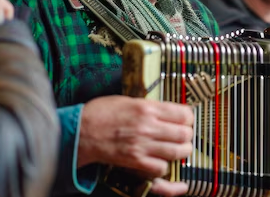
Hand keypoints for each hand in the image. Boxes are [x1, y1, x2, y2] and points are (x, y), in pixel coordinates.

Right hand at [78, 95, 193, 195]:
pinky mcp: (135, 161)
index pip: (183, 114)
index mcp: (147, 108)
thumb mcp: (129, 100)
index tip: (186, 120)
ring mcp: (142, 145)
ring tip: (177, 149)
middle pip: (184, 133)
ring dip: (181, 151)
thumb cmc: (102, 113)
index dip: (189, 118)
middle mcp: (148, 126)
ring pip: (177, 151)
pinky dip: (164, 165)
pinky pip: (161, 167)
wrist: (81, 131)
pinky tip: (159, 160)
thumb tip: (169, 111)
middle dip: (187, 135)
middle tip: (183, 135)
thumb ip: (151, 106)